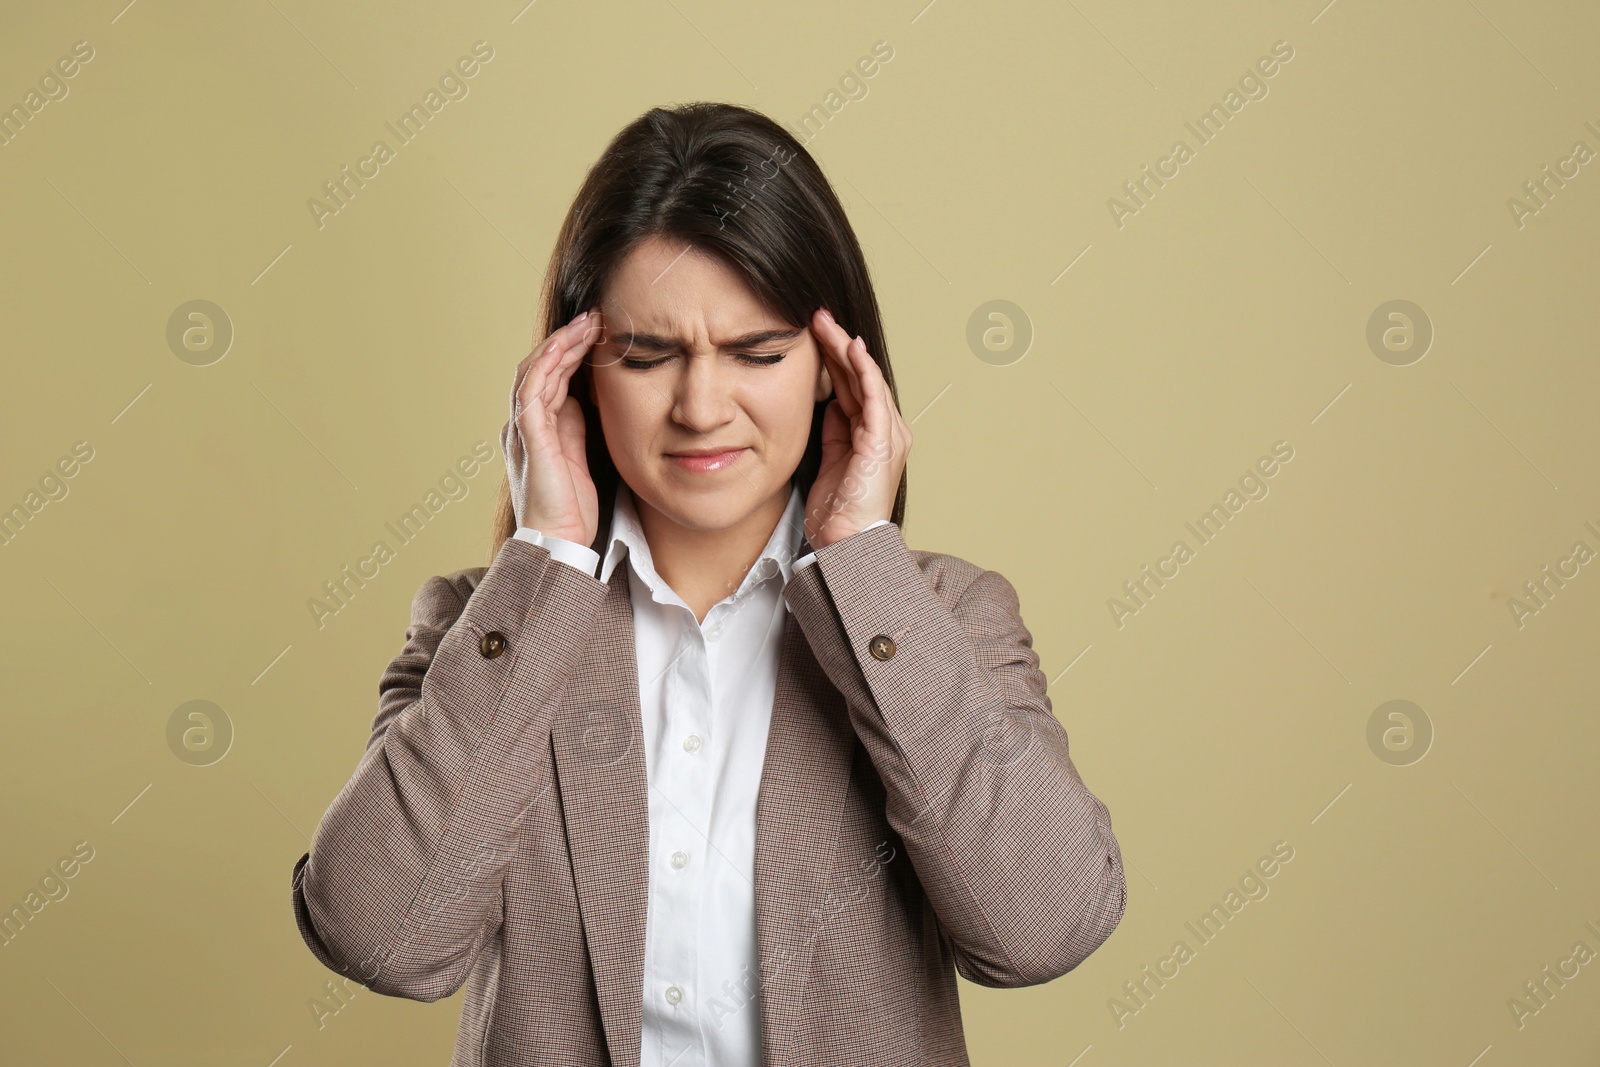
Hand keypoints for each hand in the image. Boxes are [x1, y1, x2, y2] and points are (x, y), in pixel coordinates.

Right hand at [501, 309, 604, 545]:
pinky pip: (531, 391)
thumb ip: (573, 426)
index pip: (550, 378)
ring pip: (535, 372)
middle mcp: (523, 424)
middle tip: (594, 316)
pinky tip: (564, 347)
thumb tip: (578, 396)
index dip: (571, 352)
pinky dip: (546, 366)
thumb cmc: (569, 507)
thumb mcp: (577, 456)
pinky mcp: (529, 437)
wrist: (558, 541)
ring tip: (586, 323)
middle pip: (541, 368)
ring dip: (561, 344)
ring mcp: (523, 429)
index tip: (597, 330)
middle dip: (567, 340)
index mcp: (535, 428)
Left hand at [803, 308, 911, 549]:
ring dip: (845, 348)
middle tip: (816, 315)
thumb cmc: (837, 512)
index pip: (851, 386)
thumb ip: (833, 431)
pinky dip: (862, 369)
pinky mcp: (883, 441)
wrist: (846, 543)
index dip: (832, 359)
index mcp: (872, 435)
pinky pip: (873, 396)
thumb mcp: (830, 461)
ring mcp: (887, 434)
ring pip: (865, 379)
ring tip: (824, 322)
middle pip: (858, 377)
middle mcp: (885, 430)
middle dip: (837, 344)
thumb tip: (827, 404)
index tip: (811, 334)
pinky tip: (849, 347)